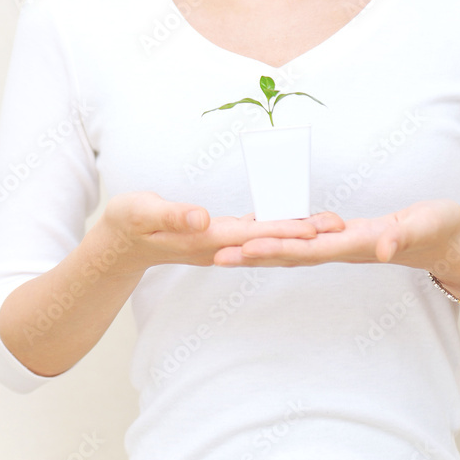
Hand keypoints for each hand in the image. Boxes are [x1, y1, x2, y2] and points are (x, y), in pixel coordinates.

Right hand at [94, 191, 345, 275]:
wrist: (119, 243)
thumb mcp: (143, 212)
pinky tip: (294, 222)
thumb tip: (202, 219)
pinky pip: (255, 234)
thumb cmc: (128, 222)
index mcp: (205, 239)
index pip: (253, 236)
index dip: (284, 231)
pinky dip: (276, 228)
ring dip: (296, 233)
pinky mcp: (218, 237)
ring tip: (328, 225)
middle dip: (304, 234)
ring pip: (265, 240)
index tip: (314, 230)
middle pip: (268, 241)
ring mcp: (220, 245)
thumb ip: (172, 216)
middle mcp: (219, 246)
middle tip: (340, 226)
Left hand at [213, 199, 459, 271]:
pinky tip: (263, 233)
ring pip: (295, 248)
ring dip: (262, 249)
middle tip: (217, 254)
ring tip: (228, 250)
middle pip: (291, 254)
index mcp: (357, 244)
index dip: (276, 248)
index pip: (308, 249)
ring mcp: (343, 244)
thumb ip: (401, 236)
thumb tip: (380, 249)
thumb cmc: (438, 230)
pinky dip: (282, 237)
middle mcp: (343, 248)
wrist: (448, 242)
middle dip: (254, 254)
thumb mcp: (424, 227)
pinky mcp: (345, 236)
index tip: (245, 250)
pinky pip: (306, 238)